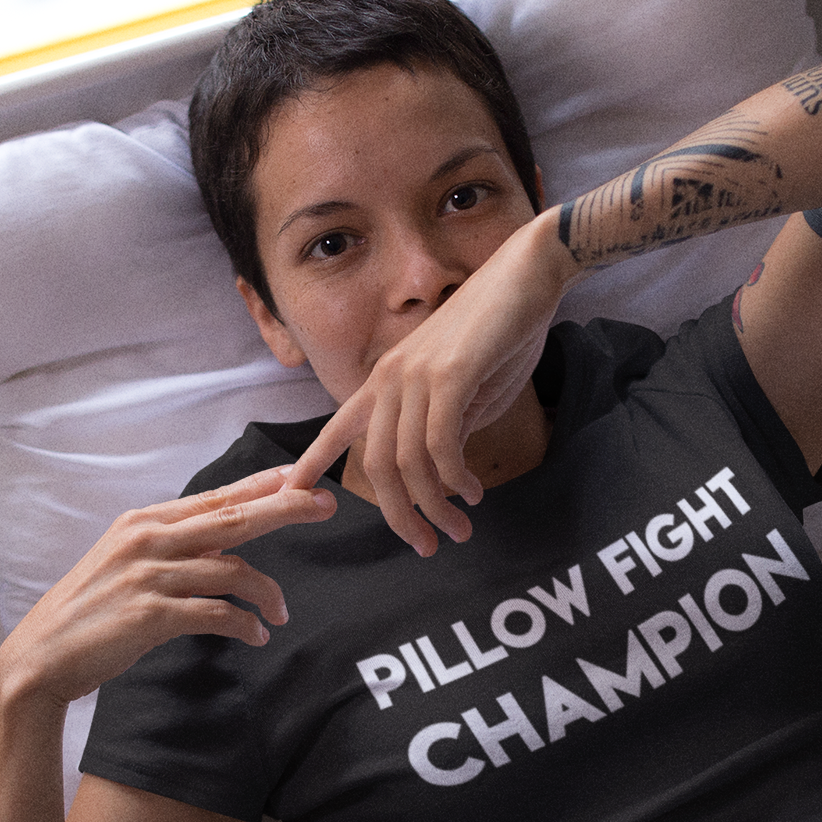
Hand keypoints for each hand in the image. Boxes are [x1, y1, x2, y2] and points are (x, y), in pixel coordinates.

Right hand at [0, 467, 335, 706]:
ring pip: (231, 570)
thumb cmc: (92, 611)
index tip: (301, 478)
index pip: (216, 497)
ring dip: (266, 593)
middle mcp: (147, 540)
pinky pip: (216, 614)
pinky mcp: (150, 615)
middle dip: (285, 509)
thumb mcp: (129, 562)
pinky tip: (256, 636)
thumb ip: (174, 546)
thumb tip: (228, 540)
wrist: (42, 656)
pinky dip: (244, 625)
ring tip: (280, 615)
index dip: (263, 487)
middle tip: (324, 505)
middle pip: (233, 518)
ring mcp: (148, 576)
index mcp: (144, 522)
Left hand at [284, 209, 574, 554]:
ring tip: (459, 530)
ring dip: (435, 506)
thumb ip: (445, 427)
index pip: (338, 427)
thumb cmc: (501, 330)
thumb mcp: (466, 391)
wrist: (529, 275)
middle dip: (398, 515)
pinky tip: (473, 492)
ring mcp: (416, 376)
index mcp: (386, 379)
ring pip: (408, 463)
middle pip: (375, 465)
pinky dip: (456, 479)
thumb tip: (439, 471)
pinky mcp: (449, 376)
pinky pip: (441, 446)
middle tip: (424, 547)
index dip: (312, 462)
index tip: (292, 492)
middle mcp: (390, 378)